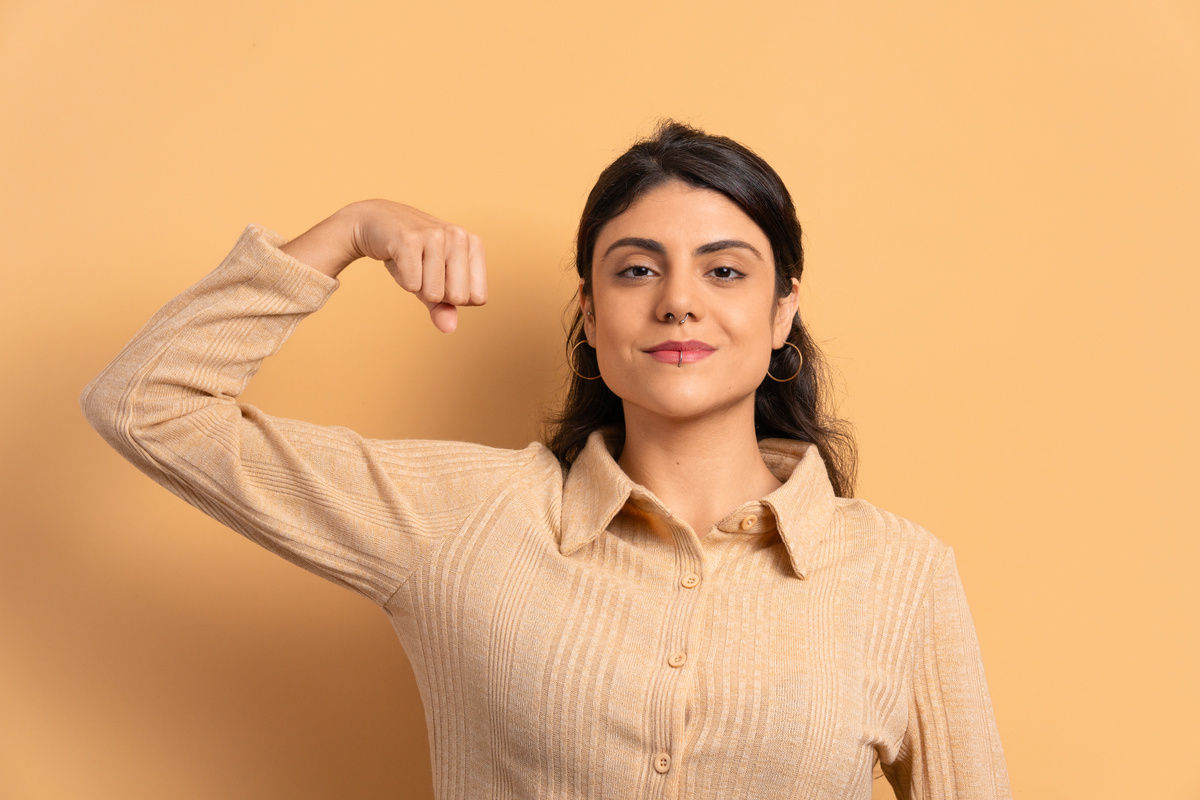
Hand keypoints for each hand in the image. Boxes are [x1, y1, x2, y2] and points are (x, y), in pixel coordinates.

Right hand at [281, 199, 487, 333]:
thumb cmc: (411, 254)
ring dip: (416, 286)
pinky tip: (398, 258)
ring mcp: (434, 235)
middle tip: (423, 270)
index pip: (478, 298)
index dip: (454, 297)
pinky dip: (401, 279)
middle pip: (458, 298)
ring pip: (434, 293)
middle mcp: (459, 236)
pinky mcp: (408, 240)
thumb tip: (449, 328)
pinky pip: (412, 285)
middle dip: (436, 294)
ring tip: (410, 262)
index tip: (439, 276)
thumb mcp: (432, 281)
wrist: (374, 222)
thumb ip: (443, 307)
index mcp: (473, 244)